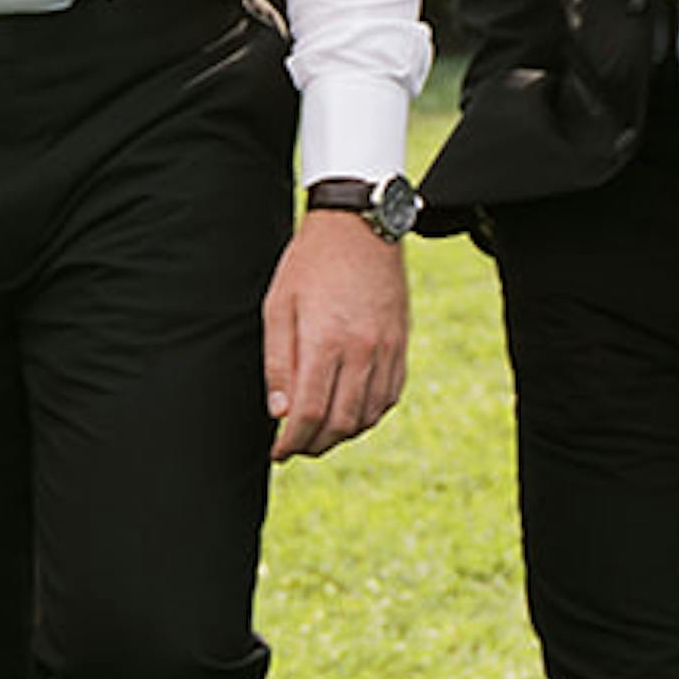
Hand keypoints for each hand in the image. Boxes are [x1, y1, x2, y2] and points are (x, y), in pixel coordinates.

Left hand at [263, 217, 409, 458]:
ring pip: (368, 416)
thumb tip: (279, 412)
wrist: (360, 227)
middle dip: (313, 445)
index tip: (277, 451)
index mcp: (326, 341)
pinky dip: (368, 415)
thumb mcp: (278, 306)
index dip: (291, 442)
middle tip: (294, 447)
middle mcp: (362, 350)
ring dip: (341, 435)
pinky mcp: (401, 345)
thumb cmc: (310, 263)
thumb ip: (278, 363)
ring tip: (318, 434)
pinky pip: (389, 396)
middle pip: (340, 423)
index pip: (309, 413)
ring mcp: (387, 349)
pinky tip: (348, 412)